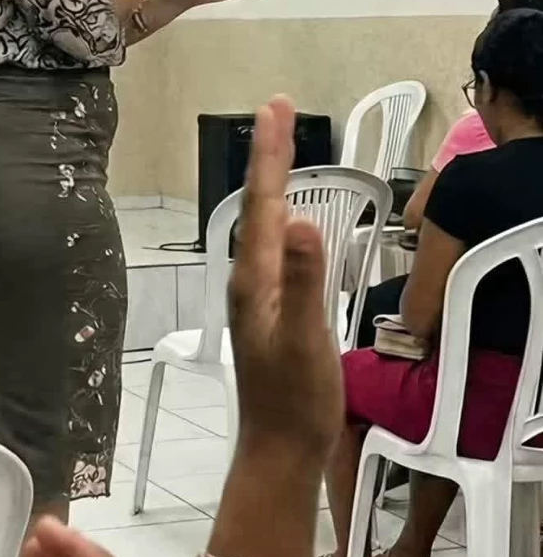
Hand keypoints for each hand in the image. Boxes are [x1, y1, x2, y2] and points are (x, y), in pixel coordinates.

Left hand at [230, 97, 342, 461]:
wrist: (280, 449)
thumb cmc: (294, 399)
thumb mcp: (305, 337)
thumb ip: (304, 281)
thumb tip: (299, 221)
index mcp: (256, 277)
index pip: (263, 200)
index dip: (271, 152)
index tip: (276, 108)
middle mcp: (250, 279)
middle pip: (258, 203)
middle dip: (268, 156)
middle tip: (277, 112)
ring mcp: (258, 295)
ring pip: (262, 223)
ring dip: (271, 182)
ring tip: (278, 149)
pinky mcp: (269, 310)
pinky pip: (272, 247)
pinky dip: (279, 217)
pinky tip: (285, 221)